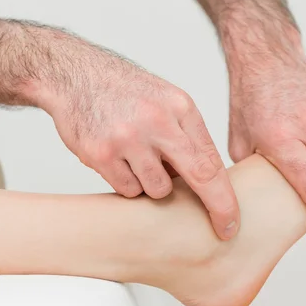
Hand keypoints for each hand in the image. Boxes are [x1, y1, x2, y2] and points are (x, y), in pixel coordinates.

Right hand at [41, 44, 238, 239]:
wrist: (74, 75)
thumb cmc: (125, 92)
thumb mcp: (167, 102)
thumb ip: (187, 137)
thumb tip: (205, 182)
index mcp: (180, 108)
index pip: (211, 160)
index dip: (225, 197)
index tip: (231, 220)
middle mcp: (157, 122)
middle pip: (197, 177)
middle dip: (214, 207)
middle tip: (224, 230)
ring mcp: (127, 139)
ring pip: (156, 189)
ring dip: (151, 183)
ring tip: (137, 158)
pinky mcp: (101, 154)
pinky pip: (126, 189)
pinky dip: (126, 181)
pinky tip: (118, 159)